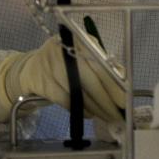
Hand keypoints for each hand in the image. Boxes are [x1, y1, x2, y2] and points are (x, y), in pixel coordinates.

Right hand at [0, 36, 124, 121]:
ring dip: (94, 108)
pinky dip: (78, 110)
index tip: (123, 101)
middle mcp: (65, 51)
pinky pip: (64, 100)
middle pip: (90, 81)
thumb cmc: (67, 62)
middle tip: (117, 116)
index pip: (101, 66)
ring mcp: (51, 66)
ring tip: (106, 116)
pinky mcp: (42, 82)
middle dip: (106, 102)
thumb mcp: (86, 58)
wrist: (33, 67)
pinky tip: (88, 114)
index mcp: (82, 41)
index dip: (113, 86)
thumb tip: (124, 84)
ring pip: (78, 93)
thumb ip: (104, 68)